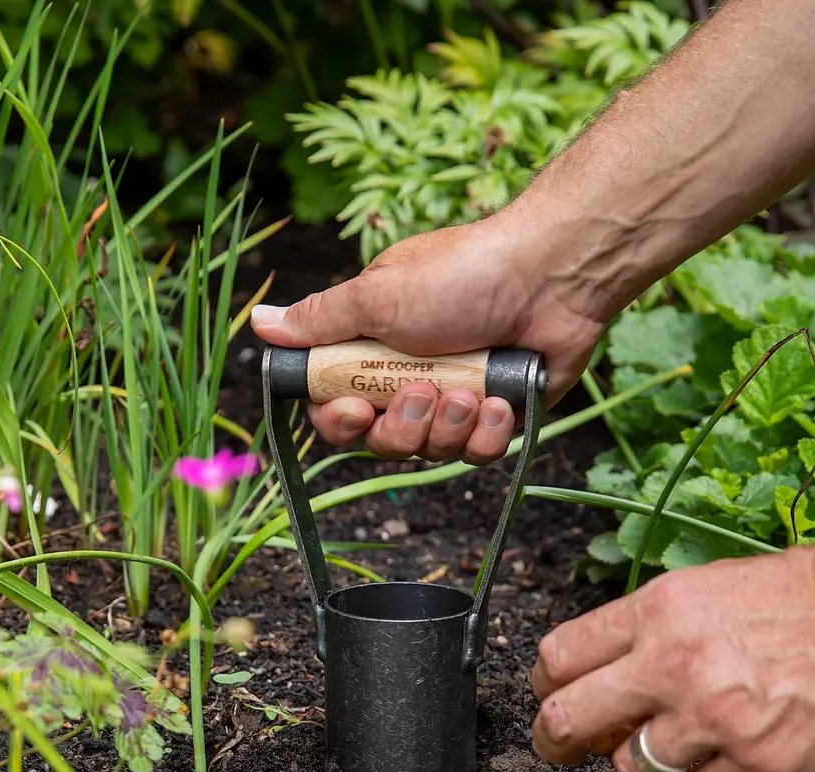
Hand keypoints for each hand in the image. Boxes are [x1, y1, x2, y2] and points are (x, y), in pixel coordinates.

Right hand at [250, 213, 604, 463]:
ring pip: (432, 452)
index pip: (336, 406)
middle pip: (382, 441)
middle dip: (403, 425)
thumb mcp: (379, 295)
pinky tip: (503, 399)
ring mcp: (457, 400)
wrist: (554, 277)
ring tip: (473, 386)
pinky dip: (490, 431)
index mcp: (375, 348)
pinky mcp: (499, 417)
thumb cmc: (465, 274)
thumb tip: (260, 324)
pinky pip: (479, 453)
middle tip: (426, 389)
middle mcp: (412, 377)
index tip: (353, 408)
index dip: (340, 421)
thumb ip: (320, 320)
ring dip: (450, 425)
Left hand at [530, 538, 814, 771]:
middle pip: (567, 719)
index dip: (546, 685)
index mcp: (658, 612)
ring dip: (644, 762)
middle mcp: (674, 665)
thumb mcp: (703, 589)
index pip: (557, 658)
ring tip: (680, 739)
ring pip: (628, 769)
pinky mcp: (756, 765)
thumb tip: (597, 675)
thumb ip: (644, 631)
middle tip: (560, 748)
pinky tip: (726, 756)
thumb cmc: (800, 600)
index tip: (551, 696)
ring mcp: (714, 720)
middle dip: (553, 741)